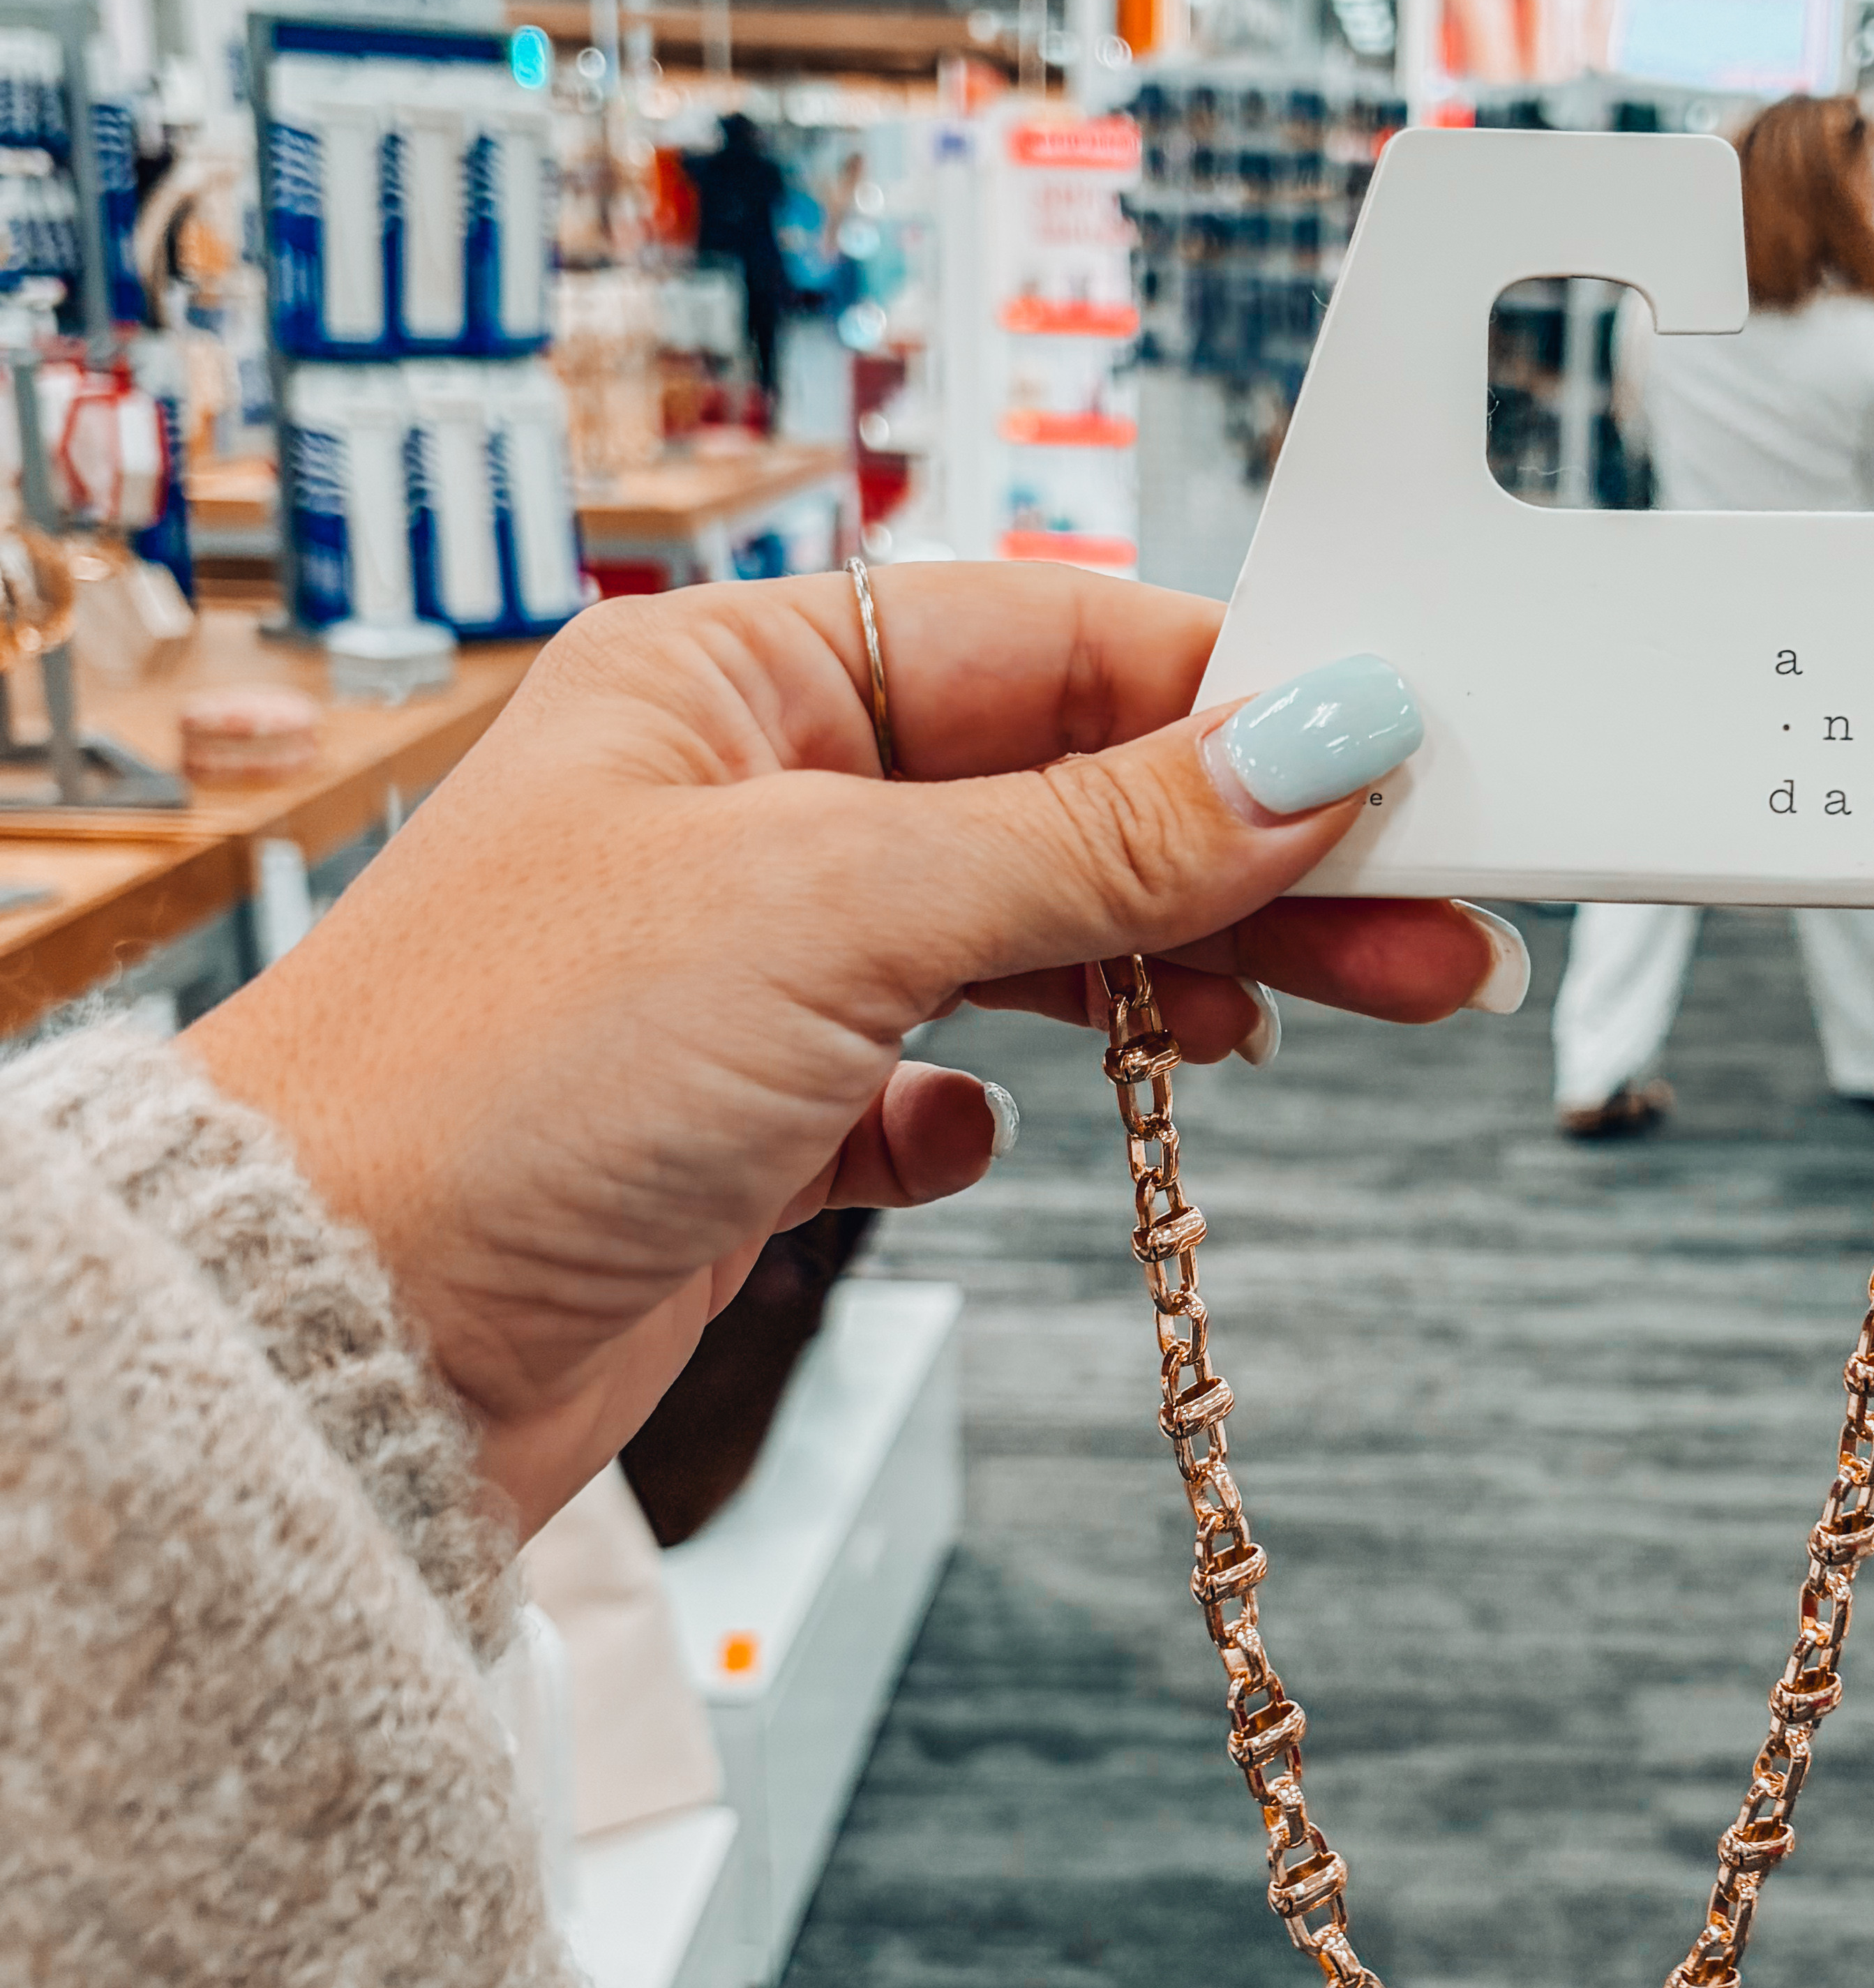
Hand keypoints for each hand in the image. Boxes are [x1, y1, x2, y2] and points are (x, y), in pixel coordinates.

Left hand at [188, 566, 1513, 1537]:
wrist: (328, 1341)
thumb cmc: (500, 1071)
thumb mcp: (841, 904)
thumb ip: (1097, 836)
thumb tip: (1310, 748)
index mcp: (735, 675)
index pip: (1050, 646)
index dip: (1237, 703)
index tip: (1398, 763)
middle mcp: (741, 805)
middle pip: (1065, 802)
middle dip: (1251, 861)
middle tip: (1431, 927)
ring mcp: (742, 969)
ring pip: (1020, 945)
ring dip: (1167, 981)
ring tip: (1322, 1016)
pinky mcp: (739, 1128)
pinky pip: (919, 1093)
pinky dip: (975, 1116)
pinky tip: (975, 1140)